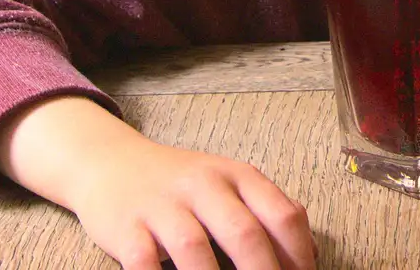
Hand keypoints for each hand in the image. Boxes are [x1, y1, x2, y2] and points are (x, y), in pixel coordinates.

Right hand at [0, 96, 315, 269]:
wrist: (111, 161)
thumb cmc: (179, 183)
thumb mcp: (227, 182)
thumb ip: (264, 209)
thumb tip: (308, 252)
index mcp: (237, 176)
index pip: (283, 214)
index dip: (300, 255)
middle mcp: (203, 185)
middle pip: (245, 233)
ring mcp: (163, 205)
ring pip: (195, 250)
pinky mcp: (126, 227)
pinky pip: (144, 263)